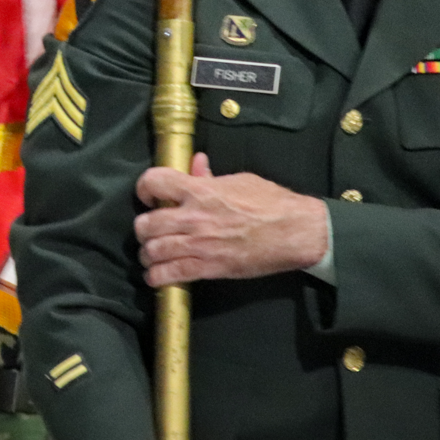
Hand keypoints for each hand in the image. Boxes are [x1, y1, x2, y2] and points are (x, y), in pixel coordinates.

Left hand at [134, 153, 327, 285]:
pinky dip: (158, 276)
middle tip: (149, 230)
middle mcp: (194, 217)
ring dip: (148, 253)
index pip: (155, 182)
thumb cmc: (271, 202)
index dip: (145, 188)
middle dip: (143, 227)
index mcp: (201, 190)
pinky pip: (172, 274)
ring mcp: (200, 244)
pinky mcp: (210, 267)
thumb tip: (195, 163)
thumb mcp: (240, 180)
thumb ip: (211, 176)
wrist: (296, 232)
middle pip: (147, 223)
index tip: (148, 195)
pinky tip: (156, 275)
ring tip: (151, 253)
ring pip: (154, 250)